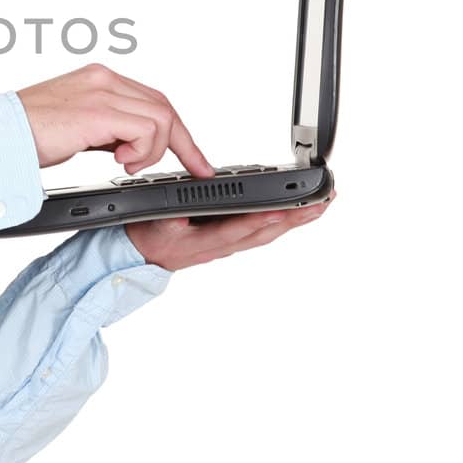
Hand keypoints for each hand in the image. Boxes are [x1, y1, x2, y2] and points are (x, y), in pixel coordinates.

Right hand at [15, 63, 212, 175]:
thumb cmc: (23, 135)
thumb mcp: (74, 127)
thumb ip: (104, 129)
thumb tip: (129, 148)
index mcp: (97, 79)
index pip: (151, 99)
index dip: (176, 130)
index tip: (193, 158)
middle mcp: (103, 78)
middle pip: (164, 106)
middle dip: (184, 143)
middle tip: (194, 168)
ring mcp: (101, 91)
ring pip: (160, 118)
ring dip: (153, 151)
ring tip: (128, 165)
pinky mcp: (98, 111)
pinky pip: (146, 130)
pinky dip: (142, 152)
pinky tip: (120, 162)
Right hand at [124, 192, 335, 270]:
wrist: (142, 257)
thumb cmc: (149, 238)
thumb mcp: (155, 224)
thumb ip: (171, 217)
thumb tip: (184, 211)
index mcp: (203, 241)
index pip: (235, 230)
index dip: (259, 221)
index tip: (281, 211)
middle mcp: (222, 246)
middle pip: (263, 232)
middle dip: (294, 218)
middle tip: (321, 204)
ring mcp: (228, 245)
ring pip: (266, 233)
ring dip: (294, 221)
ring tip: (319, 206)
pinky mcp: (230, 240)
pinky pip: (260, 233)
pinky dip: (281, 223)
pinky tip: (295, 215)